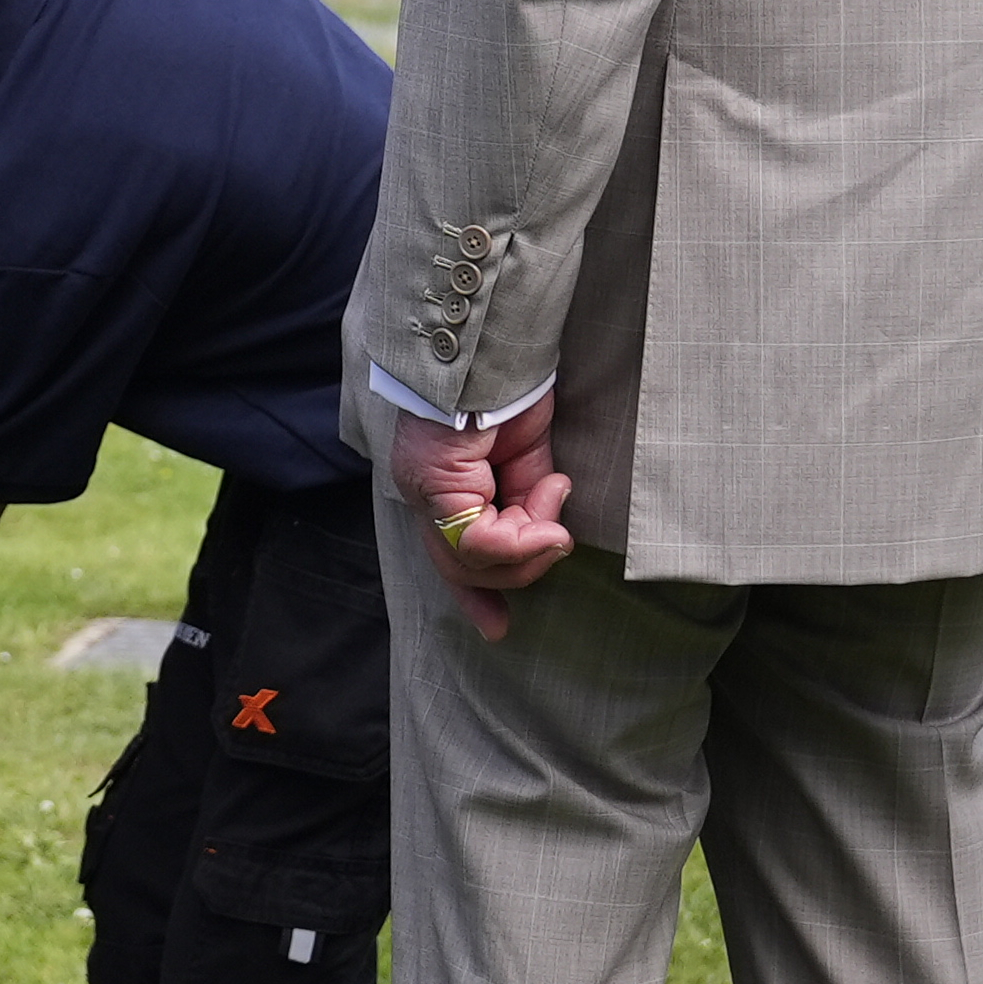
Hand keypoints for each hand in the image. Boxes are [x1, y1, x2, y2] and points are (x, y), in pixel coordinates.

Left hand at [386, 392, 574, 640]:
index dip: (476, 597)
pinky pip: (477, 541)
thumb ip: (531, 505)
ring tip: (553, 511)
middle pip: (463, 570)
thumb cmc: (512, 396)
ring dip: (528, 545)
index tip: (497, 630)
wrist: (495, 353)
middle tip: (556, 538)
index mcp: (445, 491)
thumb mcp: (530, 463)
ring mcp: (426, 490)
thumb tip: (549, 541)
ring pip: (472, 562)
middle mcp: (426, 495)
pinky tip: (548, 499)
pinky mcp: (435, 483)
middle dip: (520, 569)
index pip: (451, 558)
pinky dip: (520, 535)